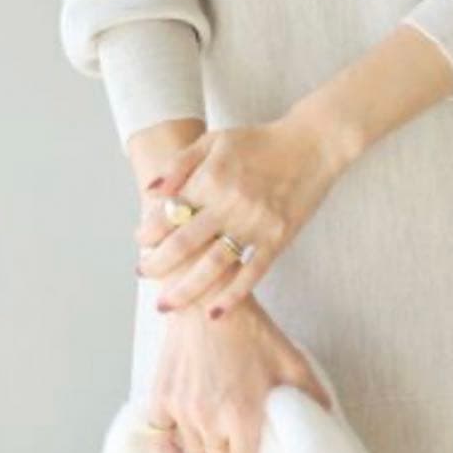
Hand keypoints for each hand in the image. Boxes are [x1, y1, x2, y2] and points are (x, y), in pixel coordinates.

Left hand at [135, 113, 353, 317]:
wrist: (311, 144)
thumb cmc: (259, 141)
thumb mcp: (215, 140)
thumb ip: (180, 163)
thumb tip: (150, 191)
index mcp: (212, 178)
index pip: (169, 213)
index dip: (149, 231)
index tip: (141, 242)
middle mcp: (230, 203)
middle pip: (184, 244)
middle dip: (157, 265)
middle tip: (143, 275)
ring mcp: (255, 224)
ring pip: (214, 266)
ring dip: (186, 289)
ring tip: (166, 304)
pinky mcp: (278, 238)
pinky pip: (252, 273)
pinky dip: (232, 295)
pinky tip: (214, 312)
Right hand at [146, 294, 331, 452]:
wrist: (208, 298)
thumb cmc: (250, 328)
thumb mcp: (289, 358)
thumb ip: (309, 392)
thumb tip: (326, 416)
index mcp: (242, 415)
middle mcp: (209, 419)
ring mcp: (182, 410)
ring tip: (217, 448)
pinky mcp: (161, 397)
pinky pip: (161, 437)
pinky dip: (170, 447)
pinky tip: (180, 450)